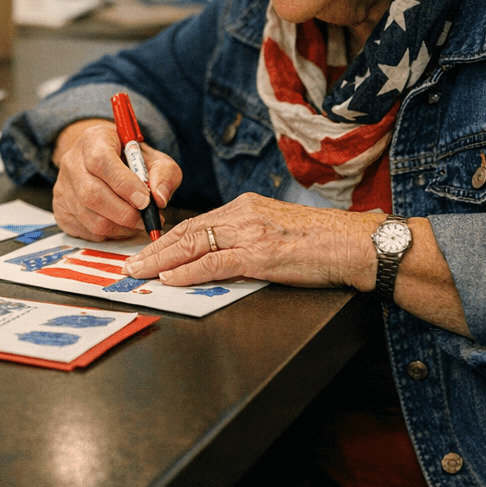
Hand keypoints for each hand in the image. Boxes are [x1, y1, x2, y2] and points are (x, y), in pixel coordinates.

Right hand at [50, 119, 180, 240]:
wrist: (106, 161)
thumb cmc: (131, 161)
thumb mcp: (154, 158)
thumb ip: (164, 173)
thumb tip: (159, 198)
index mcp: (94, 139)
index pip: (101, 161)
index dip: (124, 184)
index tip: (145, 200)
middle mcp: (72, 161)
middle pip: (91, 194)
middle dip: (125, 213)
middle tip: (146, 219)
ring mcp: (62, 187)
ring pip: (89, 217)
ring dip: (119, 227)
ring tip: (137, 223)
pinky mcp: (60, 209)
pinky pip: (84, 230)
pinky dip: (108, 234)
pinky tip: (120, 224)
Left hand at [123, 193, 377, 288]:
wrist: (354, 243)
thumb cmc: (320, 242)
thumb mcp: (275, 229)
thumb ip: (246, 237)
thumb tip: (218, 254)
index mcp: (245, 207)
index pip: (195, 223)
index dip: (166, 238)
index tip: (147, 251)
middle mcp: (243, 215)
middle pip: (187, 231)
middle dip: (155, 249)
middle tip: (132, 264)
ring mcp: (251, 234)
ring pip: (194, 244)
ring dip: (162, 261)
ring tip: (141, 273)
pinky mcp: (261, 255)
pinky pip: (216, 263)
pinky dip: (189, 272)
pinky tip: (171, 279)